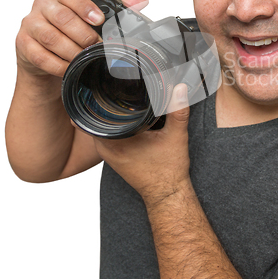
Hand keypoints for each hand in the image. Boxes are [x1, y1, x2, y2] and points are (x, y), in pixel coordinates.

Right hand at [16, 0, 148, 77]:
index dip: (85, 7)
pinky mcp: (23, 46)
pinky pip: (41, 56)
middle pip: (62, 18)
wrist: (43, 56)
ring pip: (51, 37)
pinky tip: (70, 68)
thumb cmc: (69, 34)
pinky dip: (59, 65)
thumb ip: (116, 9)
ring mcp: (30, 26)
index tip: (99, 19)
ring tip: (85, 58)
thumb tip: (142, 0)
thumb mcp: (91, 20)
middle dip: (83, 34)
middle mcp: (43, 8)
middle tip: (97, 46)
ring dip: (72, 51)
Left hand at [91, 84, 190, 206]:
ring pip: (103, 125)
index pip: (97, 112)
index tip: (113, 85)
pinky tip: (131, 119)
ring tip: (128, 103)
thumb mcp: (176, 137)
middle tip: (124, 89)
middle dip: (110, 103)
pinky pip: (109, 135)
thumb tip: (180, 89)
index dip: (104, 96)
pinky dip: (117, 126)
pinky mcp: (114, 156)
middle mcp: (106, 148)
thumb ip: (178, 110)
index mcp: (115, 141)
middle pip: (98, 116)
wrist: (168, 194)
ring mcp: (108, 153)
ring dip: (113, 114)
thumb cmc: (168, 171)